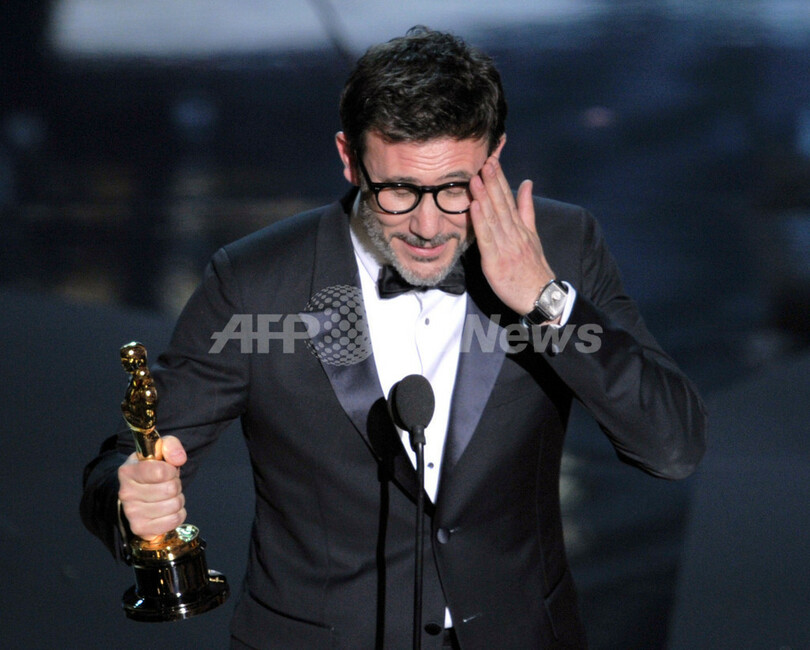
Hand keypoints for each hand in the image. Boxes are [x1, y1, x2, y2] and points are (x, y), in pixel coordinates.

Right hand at [118, 435, 186, 539]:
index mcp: (128, 471)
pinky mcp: (141, 528)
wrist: (138, 492)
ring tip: (166, 496)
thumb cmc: (152, 470)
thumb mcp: (159, 450)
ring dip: (177, 499)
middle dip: (176, 484)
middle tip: (167, 484)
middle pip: (170, 489)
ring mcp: (132, 513)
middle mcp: (126, 493)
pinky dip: (178, 514)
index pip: (160, 472)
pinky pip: (174, 521)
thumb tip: (179, 459)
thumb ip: (170, 445)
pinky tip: (167, 509)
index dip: (171, 470)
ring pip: (174, 505)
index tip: (168, 470)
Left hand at [469, 155, 555, 314]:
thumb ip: (527, 209)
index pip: (509, 198)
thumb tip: (526, 183)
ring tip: (476, 177)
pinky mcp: (496, 261)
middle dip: (492, 181)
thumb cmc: (533, 268)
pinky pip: (488, 238)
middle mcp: (515, 233)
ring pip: (494, 217)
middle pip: (502, 203)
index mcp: (521, 227)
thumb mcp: (533, 235)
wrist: (541, 295)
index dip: (500, 178)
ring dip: (485, 196)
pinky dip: (481, 221)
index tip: (492, 160)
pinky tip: (475, 206)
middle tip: (485, 160)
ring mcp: (506, 246)